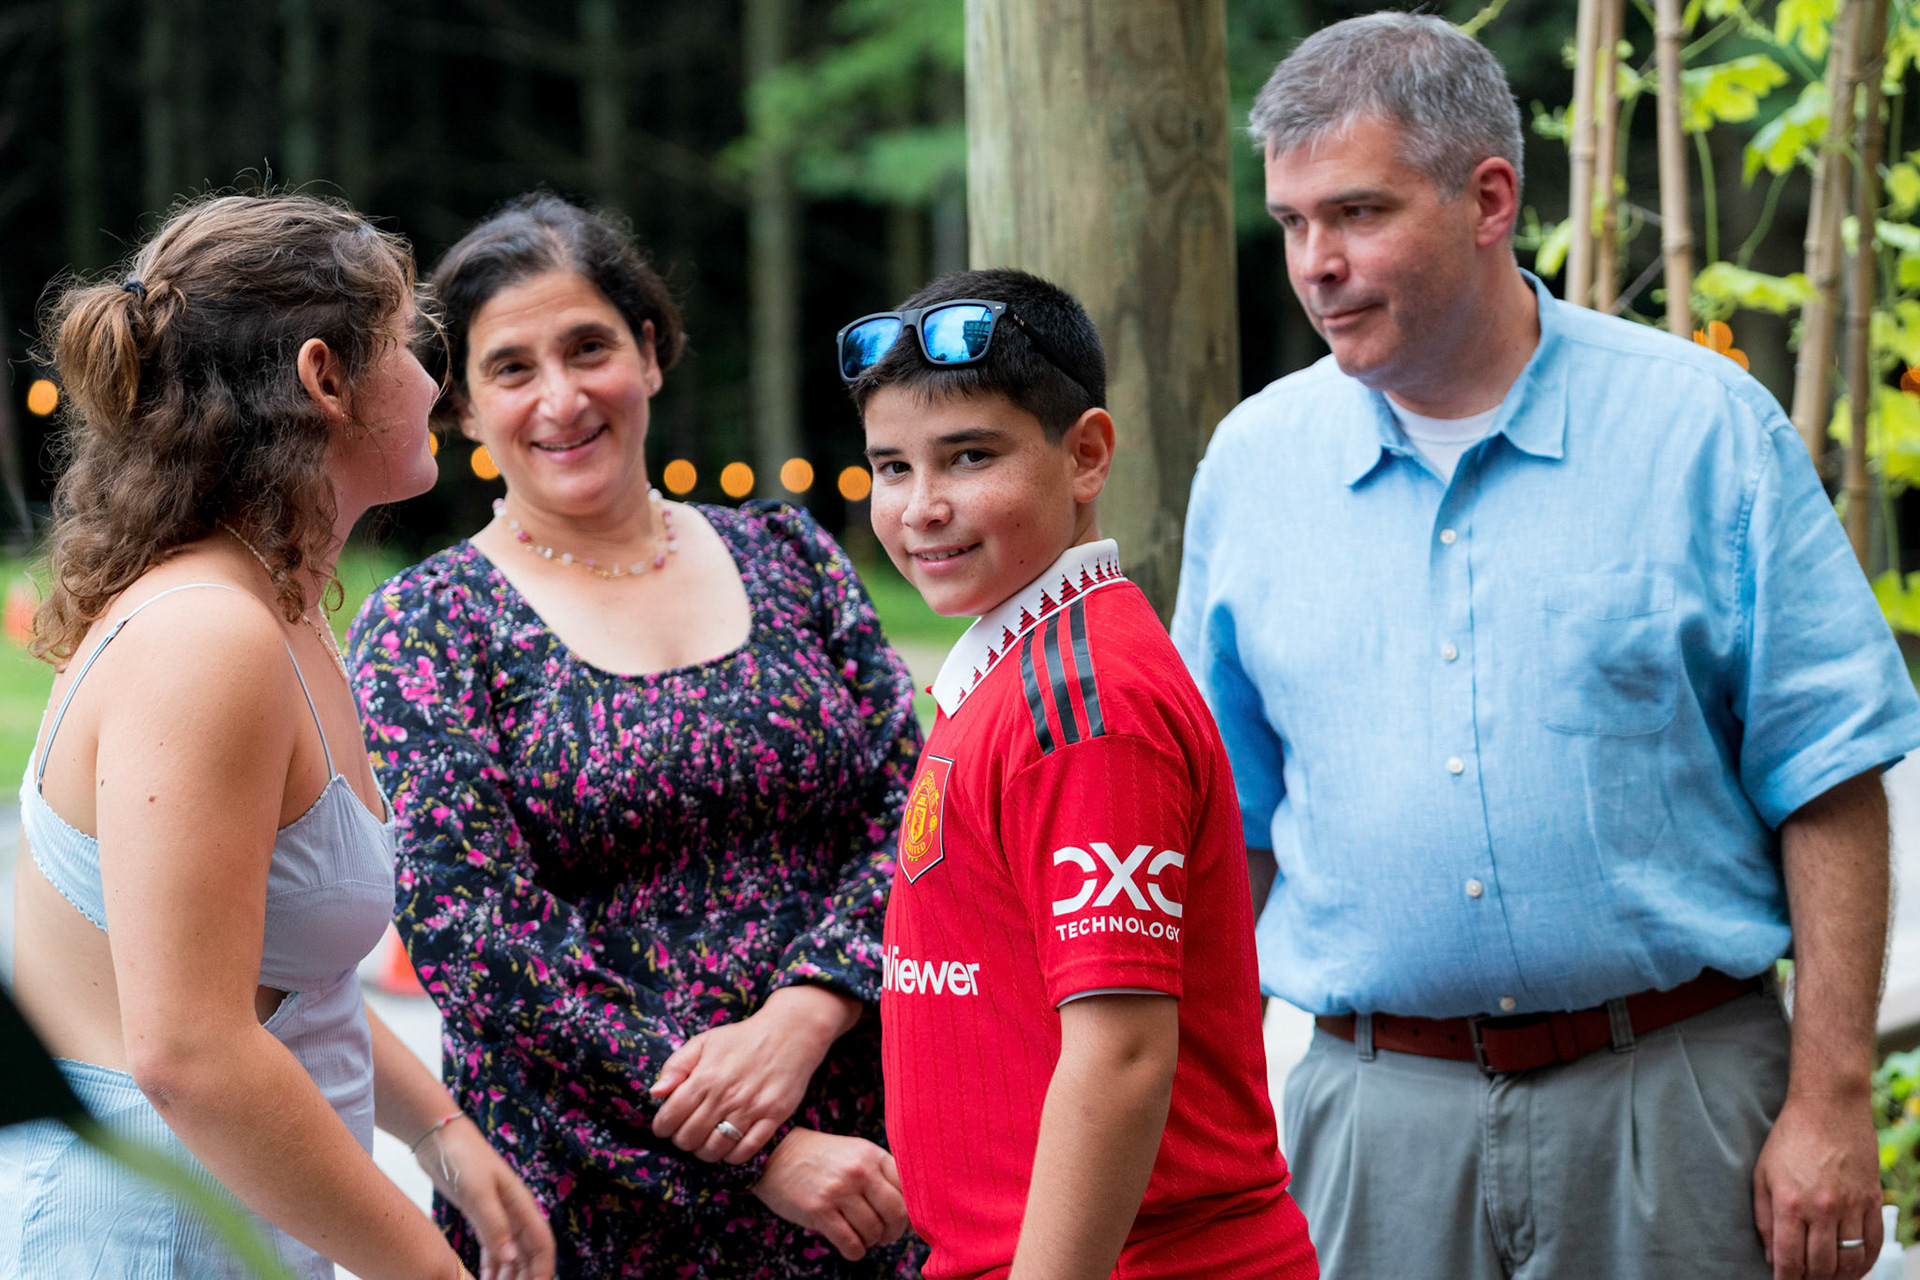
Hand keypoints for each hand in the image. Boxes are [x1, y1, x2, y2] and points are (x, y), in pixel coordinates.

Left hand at [419, 1116, 557, 1279]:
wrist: (440, 1136)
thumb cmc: (463, 1157)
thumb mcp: (478, 1192)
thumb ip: (494, 1225)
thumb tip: (511, 1257)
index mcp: (521, 1205)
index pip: (542, 1243)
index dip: (543, 1268)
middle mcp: (514, 1211)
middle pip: (528, 1251)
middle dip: (525, 1275)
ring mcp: (498, 1213)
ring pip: (511, 1251)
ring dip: (509, 1273)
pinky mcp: (481, 1214)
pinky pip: (493, 1246)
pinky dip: (493, 1264)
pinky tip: (485, 1277)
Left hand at [650, 985, 860, 1163]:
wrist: (790, 1033)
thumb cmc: (742, 1038)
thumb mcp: (704, 1042)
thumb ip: (676, 1066)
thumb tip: (656, 1092)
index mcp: (705, 1077)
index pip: (670, 1117)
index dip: (662, 1128)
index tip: (666, 1127)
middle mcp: (726, 1095)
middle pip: (689, 1138)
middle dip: (682, 1141)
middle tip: (687, 1134)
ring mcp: (751, 1108)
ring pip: (715, 1149)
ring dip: (704, 1152)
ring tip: (705, 1142)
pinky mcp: (773, 1117)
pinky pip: (746, 1151)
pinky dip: (732, 1156)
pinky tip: (728, 1146)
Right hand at [751, 1127, 907, 1260]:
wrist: (776, 1154)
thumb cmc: (821, 1158)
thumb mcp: (855, 1153)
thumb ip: (881, 1174)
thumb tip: (910, 1211)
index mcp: (872, 1155)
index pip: (909, 1189)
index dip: (910, 1211)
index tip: (903, 1222)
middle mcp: (860, 1170)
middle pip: (897, 1214)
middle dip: (894, 1232)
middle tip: (885, 1236)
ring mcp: (839, 1190)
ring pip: (874, 1231)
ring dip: (872, 1242)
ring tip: (864, 1238)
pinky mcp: (819, 1210)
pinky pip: (851, 1243)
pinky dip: (856, 1251)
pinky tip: (851, 1245)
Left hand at [1752, 1091, 1882, 1279]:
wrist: (1828, 1108)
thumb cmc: (1789, 1139)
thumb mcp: (1762, 1174)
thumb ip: (1763, 1218)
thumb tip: (1772, 1256)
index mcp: (1790, 1203)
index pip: (1789, 1260)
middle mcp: (1822, 1209)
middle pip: (1821, 1266)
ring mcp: (1851, 1206)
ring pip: (1849, 1261)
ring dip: (1838, 1277)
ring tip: (1827, 1278)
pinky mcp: (1872, 1200)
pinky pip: (1873, 1243)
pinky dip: (1865, 1262)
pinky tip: (1854, 1268)